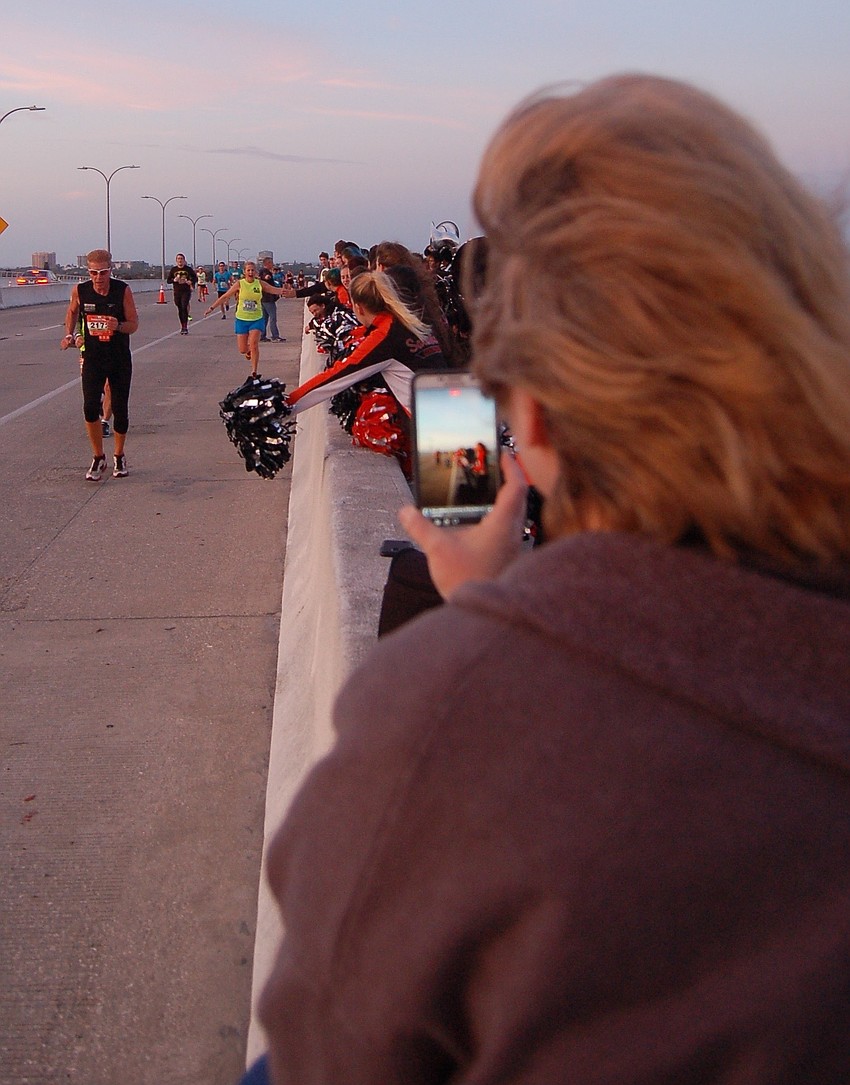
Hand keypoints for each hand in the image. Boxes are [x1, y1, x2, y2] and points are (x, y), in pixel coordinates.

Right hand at [398, 451, 528, 599]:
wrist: (481, 615)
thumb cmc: (466, 581)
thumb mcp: (438, 551)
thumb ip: (420, 528)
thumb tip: (405, 511)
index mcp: (503, 525)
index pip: (516, 486)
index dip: (511, 466)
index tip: (502, 453)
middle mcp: (513, 533)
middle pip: (518, 497)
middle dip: (507, 478)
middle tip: (492, 467)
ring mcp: (513, 547)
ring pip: (515, 514)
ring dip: (504, 499)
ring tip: (485, 490)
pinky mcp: (508, 557)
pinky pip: (509, 529)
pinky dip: (498, 517)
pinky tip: (479, 522)